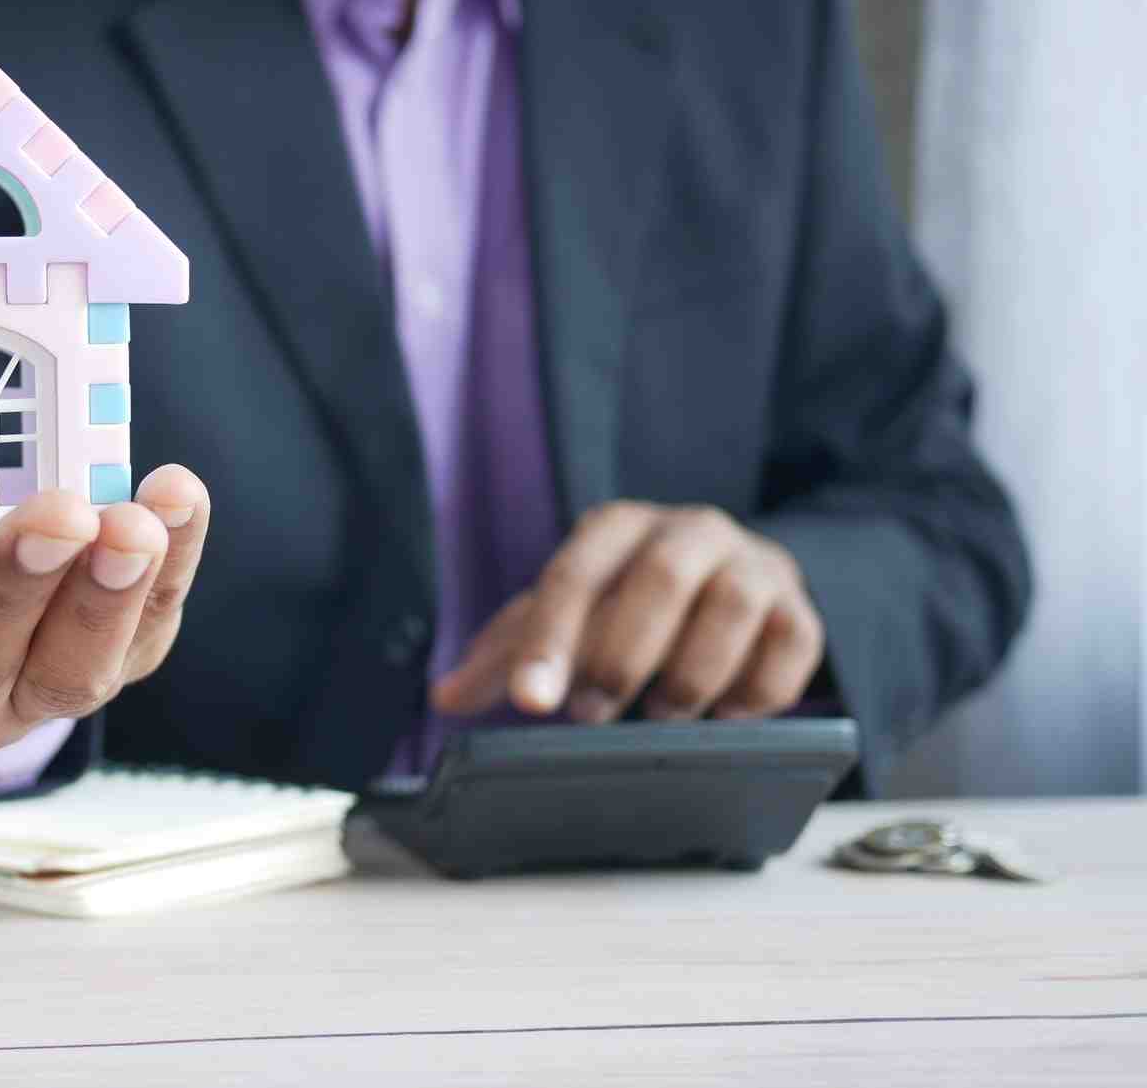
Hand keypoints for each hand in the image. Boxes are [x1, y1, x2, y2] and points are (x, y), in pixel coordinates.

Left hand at [432, 501, 823, 724]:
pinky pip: (790, 645)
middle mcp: (690, 531)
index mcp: (617, 527)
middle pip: (659, 579)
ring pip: (731, 608)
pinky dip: (755, 691)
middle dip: (621, 656)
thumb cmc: (630, 602)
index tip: (531, 702)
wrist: (732, 581)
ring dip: (690, 675)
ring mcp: (753, 566)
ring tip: (662, 716)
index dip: (550, 641)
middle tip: (593, 714)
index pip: (575, 575)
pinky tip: (724, 716)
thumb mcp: (567, 617)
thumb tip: (444, 697)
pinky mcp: (800, 610)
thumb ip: (508, 654)